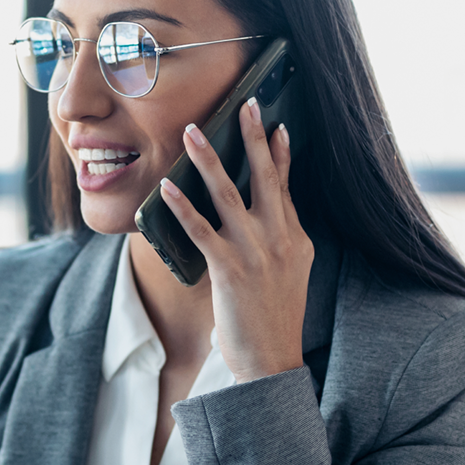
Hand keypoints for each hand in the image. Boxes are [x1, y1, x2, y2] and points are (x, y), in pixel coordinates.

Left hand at [160, 98, 313, 382]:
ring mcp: (256, 252)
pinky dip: (183, 206)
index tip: (278, 125)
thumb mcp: (291, 274)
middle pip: (266, 178)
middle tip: (247, 104)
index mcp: (296, 238)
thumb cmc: (274, 321)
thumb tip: (272, 218)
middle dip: (255, 138)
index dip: (281, 155)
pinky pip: (201, 230)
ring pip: (230, 195)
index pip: (286, 187)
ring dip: (209, 160)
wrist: (272, 361)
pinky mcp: (230, 269)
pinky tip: (168, 187)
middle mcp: (280, 239)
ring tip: (193, 133)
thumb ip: (282, 242)